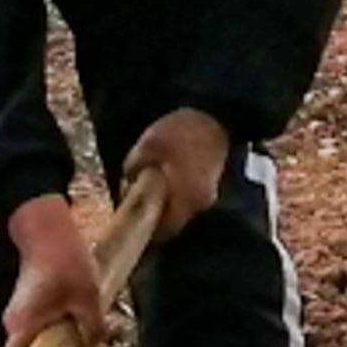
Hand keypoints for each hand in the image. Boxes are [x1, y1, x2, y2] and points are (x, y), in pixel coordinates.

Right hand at [1, 194, 104, 346]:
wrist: (49, 231)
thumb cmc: (67, 263)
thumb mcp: (89, 299)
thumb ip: (91, 331)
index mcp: (23, 326)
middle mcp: (14, 324)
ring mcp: (19, 314)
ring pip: (37, 343)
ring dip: (60, 345)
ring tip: (85, 337)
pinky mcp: (27, 306)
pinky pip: (40, 329)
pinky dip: (58, 331)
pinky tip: (79, 320)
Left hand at [124, 107, 231, 241]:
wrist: (216, 115)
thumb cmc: (181, 133)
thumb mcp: (147, 147)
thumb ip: (134, 170)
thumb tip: (130, 183)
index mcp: (184, 199)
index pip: (165, 231)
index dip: (147, 231)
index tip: (132, 224)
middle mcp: (200, 202)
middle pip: (174, 220)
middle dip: (155, 214)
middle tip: (138, 200)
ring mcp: (209, 193)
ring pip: (182, 207)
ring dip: (167, 202)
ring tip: (150, 184)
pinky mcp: (213, 181)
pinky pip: (190, 196)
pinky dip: (177, 191)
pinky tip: (167, 175)